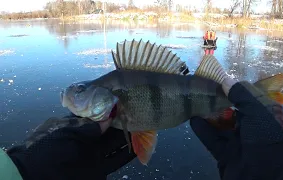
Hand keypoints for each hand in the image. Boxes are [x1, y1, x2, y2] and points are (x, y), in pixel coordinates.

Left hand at [6, 114, 135, 179]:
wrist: (34, 176)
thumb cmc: (45, 148)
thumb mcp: (63, 131)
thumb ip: (87, 126)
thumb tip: (107, 119)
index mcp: (77, 128)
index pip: (98, 117)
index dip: (110, 111)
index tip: (124, 104)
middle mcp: (88, 140)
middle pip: (110, 130)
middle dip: (123, 123)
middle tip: (138, 113)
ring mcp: (94, 155)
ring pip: (116, 144)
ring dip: (129, 137)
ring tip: (144, 127)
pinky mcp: (99, 169)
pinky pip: (117, 161)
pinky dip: (128, 154)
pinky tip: (140, 147)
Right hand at [189, 57, 282, 178]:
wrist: (272, 173)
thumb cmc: (269, 134)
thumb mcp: (259, 109)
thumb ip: (241, 93)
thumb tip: (225, 80)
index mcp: (264, 115)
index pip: (245, 99)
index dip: (232, 90)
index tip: (217, 81)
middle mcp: (251, 128)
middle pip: (231, 112)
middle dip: (217, 102)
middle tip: (201, 90)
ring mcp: (238, 142)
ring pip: (220, 126)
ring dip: (208, 115)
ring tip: (194, 102)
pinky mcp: (226, 155)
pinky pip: (212, 140)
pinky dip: (202, 130)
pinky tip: (193, 119)